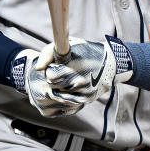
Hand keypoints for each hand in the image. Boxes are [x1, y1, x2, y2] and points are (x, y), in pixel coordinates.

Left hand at [12, 37, 132, 116]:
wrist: (111, 64)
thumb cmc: (87, 51)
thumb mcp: (70, 45)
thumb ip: (49, 54)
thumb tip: (37, 68)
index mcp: (76, 67)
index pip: (51, 76)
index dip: (50, 71)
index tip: (55, 67)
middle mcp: (81, 83)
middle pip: (54, 88)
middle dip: (53, 81)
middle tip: (59, 74)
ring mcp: (84, 94)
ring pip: (59, 98)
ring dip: (58, 90)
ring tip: (64, 81)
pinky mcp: (87, 101)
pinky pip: (67, 105)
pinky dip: (64, 99)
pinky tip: (67, 90)